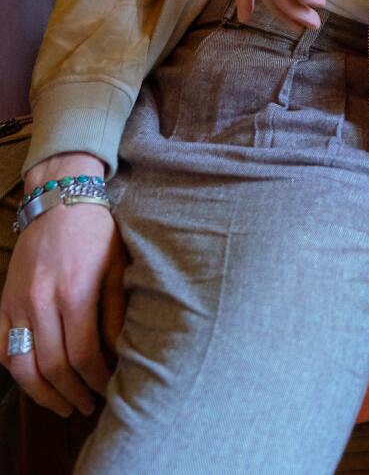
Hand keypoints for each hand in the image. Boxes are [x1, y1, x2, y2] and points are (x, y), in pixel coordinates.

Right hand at [0, 153, 126, 416]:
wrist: (59, 200)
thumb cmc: (96, 231)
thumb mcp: (117, 266)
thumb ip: (115, 311)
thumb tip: (116, 352)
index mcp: (74, 292)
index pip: (82, 354)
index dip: (95, 378)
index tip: (108, 387)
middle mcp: (41, 302)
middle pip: (52, 367)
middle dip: (72, 394)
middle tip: (88, 406)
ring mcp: (17, 303)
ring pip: (22, 366)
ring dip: (41, 394)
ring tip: (62, 406)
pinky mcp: (3, 301)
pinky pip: (1, 348)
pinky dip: (15, 370)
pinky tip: (33, 380)